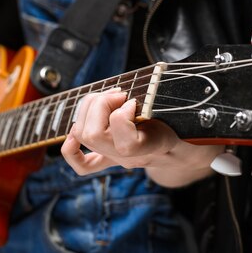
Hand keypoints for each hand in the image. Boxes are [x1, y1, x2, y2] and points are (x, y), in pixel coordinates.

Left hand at [60, 90, 222, 186]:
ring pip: (83, 136)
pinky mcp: (108, 158)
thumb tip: (138, 88)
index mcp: (151, 147)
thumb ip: (159, 97)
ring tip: (108, 99)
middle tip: (119, 95)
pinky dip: (71, 148)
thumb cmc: (179, 124)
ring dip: (89, 109)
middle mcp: (128, 157)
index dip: (123, 110)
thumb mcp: (177, 109)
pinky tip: (74, 134)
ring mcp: (116, 159)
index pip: (123, 137)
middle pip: (93, 134)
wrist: (180, 149)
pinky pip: (82, 164)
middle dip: (101, 104)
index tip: (135, 100)